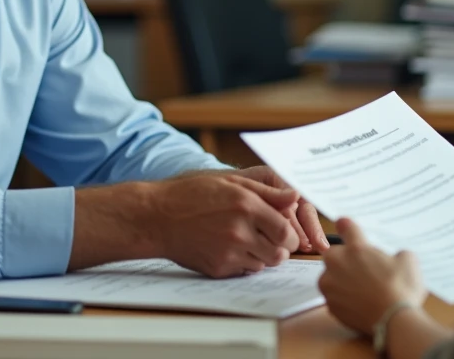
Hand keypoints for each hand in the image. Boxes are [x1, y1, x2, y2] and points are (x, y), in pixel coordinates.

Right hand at [148, 173, 301, 277]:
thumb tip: (296, 197)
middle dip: (280, 247)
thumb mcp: (231, 182)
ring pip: (264, 264)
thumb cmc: (193, 194)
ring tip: (248, 240)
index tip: (284, 231)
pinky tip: (230, 247)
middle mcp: (239, 232)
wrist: (157, 217)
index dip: (290, 233)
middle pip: (279, 253)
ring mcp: (228, 253)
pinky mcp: (218, 268)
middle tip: (271, 238)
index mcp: (246, 206)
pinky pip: (244, 271)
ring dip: (262, 255)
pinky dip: (243, 262)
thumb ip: (267, 192)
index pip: (286, 231)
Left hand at [318, 218, 426, 335]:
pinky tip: (358, 303)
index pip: (346, 226)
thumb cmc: (401, 290)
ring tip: (361, 290)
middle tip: (362, 269)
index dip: (346, 225)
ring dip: (341, 279)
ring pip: (330, 276)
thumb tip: (395, 258)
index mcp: (357, 248)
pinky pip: (333, 297)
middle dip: (344, 259)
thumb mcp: (409, 262)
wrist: (393, 322)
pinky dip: (342, 299)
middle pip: (334, 253)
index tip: (343, 224)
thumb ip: (396, 254)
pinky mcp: (329, 305)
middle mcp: (338, 263)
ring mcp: (331, 285)